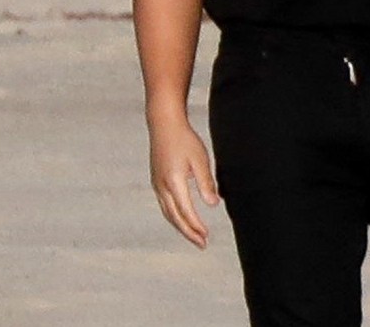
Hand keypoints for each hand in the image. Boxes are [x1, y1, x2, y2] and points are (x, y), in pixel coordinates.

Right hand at [148, 115, 219, 247]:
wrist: (163, 124)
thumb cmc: (184, 139)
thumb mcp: (200, 159)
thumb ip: (206, 183)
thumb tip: (213, 204)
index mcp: (174, 183)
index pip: (186, 212)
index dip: (196, 227)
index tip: (206, 237)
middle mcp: (162, 187)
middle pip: (175, 218)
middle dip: (188, 233)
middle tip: (202, 244)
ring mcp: (156, 184)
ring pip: (168, 213)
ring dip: (181, 226)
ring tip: (194, 235)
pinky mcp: (156, 180)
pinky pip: (164, 205)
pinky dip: (174, 216)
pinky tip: (182, 217)